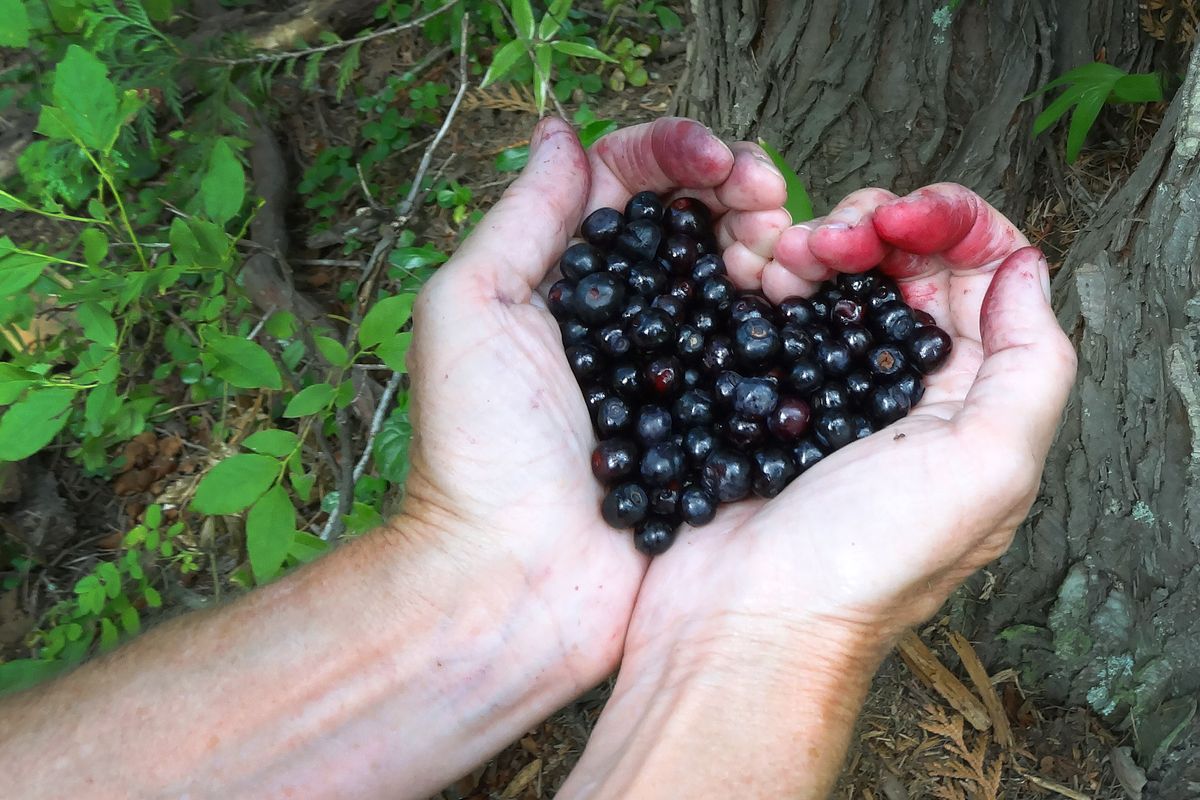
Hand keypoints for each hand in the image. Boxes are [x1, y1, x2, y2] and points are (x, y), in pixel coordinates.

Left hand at [400, 116, 788, 685]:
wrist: (518, 582)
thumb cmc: (479, 449)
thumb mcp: (472, 308)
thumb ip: (522, 216)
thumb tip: (562, 129)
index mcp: (560, 279)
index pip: (625, 184)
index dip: (675, 153)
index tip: (718, 158)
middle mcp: (620, 318)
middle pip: (691, 224)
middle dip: (737, 192)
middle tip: (769, 201)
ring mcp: (670, 371)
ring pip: (732, 280)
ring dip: (769, 247)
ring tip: (787, 250)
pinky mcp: (710, 425)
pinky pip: (757, 357)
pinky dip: (784, 320)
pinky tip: (801, 303)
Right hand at [555, 185, 1075, 798]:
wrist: (736, 620)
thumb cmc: (860, 560)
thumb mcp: (988, 467)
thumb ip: (1030, 363)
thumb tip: (1025, 268)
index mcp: (974, 406)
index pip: (990, 281)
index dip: (959, 227)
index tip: (910, 212)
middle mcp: (909, 395)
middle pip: (914, 269)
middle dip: (884, 227)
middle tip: (842, 234)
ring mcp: (832, 394)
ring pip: (845, 281)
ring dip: (824, 246)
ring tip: (790, 260)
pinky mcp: (766, 396)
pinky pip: (781, 311)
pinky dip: (776, 279)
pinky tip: (762, 279)